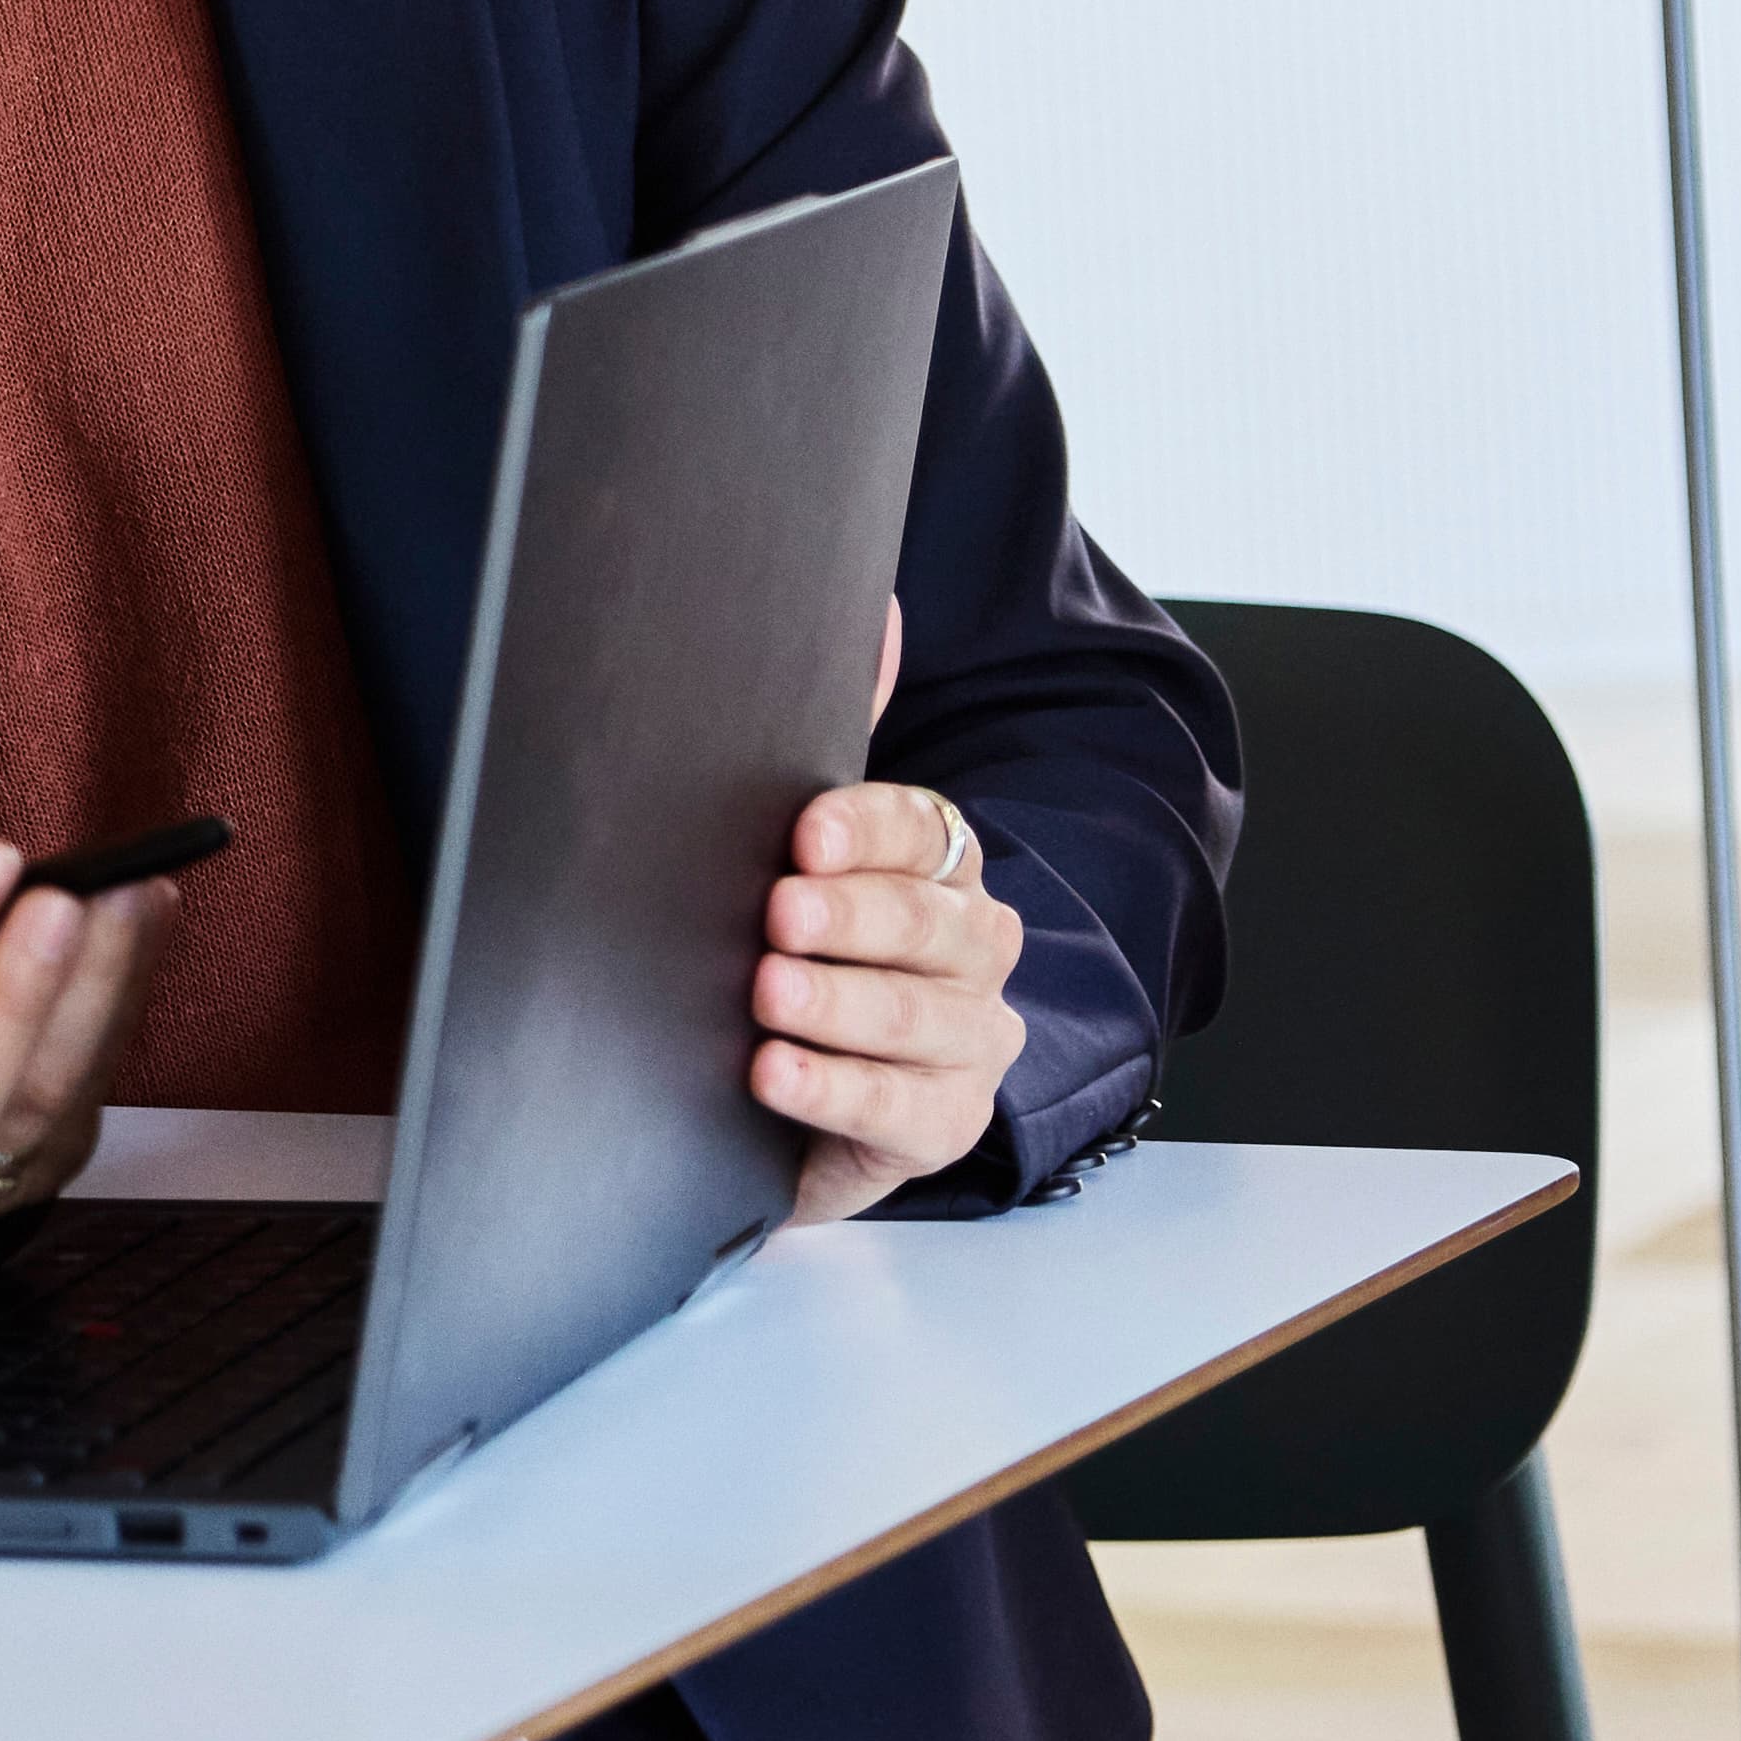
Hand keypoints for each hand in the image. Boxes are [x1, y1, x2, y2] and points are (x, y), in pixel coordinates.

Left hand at [761, 764, 1025, 1221]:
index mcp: (942, 873)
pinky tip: (772, 1071)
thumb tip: (876, 617)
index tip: (802, 835)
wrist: (788, 1100)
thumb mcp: (800, 862)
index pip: (922, 832)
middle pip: (923, 922)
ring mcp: (969, 1042)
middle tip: (777, 912)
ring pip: (912, 1013)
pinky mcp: (945, 1123)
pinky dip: (830, 1087)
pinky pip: (895, 1105)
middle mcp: (974, 951)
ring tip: (767, 991)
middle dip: (848, 915)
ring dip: (836, 1001)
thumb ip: (828, 744)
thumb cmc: (800, 957)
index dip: (865, 831)